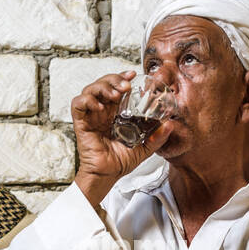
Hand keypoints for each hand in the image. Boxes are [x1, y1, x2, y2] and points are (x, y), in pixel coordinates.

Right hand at [71, 70, 172, 206]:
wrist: (107, 175)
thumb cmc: (119, 162)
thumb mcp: (144, 148)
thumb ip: (157, 137)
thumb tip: (170, 125)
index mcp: (114, 113)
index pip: (116, 87)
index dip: (122, 76)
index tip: (133, 74)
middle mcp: (102, 111)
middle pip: (103, 83)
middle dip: (114, 78)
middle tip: (126, 85)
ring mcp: (90, 116)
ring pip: (90, 89)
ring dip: (102, 86)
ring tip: (115, 94)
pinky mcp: (81, 123)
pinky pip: (78, 104)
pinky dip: (87, 100)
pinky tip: (99, 107)